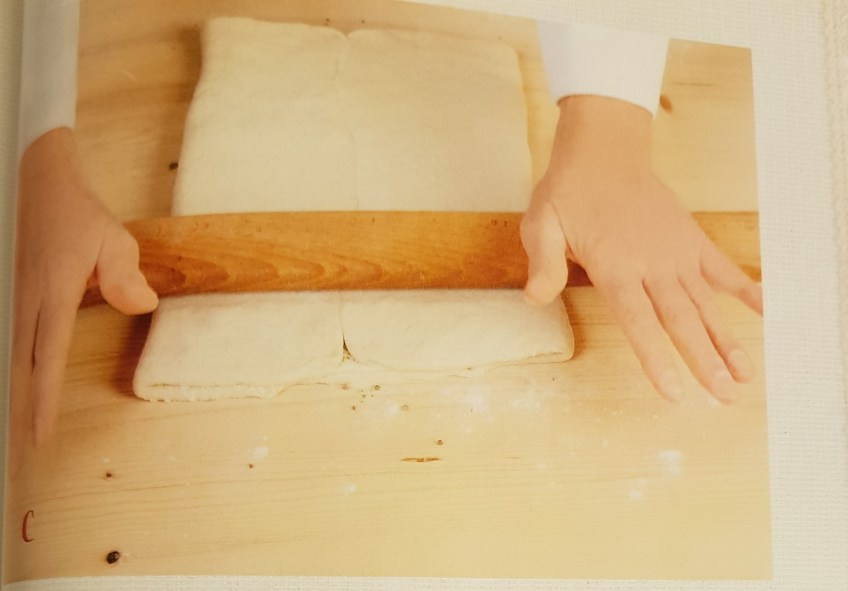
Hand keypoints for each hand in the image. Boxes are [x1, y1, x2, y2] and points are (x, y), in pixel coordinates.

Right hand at [9, 127, 157, 475]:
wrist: (42, 183)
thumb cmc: (81, 215)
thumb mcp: (114, 239)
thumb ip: (125, 275)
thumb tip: (144, 306)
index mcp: (53, 294)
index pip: (47, 356)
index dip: (42, 399)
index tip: (39, 433)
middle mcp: (28, 302)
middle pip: (21, 367)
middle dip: (20, 411)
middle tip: (20, 453)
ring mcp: (18, 298)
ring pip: (14, 357)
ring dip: (15, 394)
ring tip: (17, 432)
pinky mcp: (18, 294)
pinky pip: (16, 340)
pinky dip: (17, 369)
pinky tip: (17, 387)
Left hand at [521, 96, 761, 402]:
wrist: (602, 152)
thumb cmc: (567, 194)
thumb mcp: (541, 226)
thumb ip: (544, 265)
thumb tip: (534, 299)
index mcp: (615, 269)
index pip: (638, 323)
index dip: (657, 358)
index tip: (676, 392)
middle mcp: (651, 265)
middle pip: (680, 320)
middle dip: (704, 360)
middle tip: (724, 396)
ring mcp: (675, 252)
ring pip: (705, 302)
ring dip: (726, 337)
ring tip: (745, 373)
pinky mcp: (689, 238)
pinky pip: (721, 266)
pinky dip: (743, 287)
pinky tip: (764, 308)